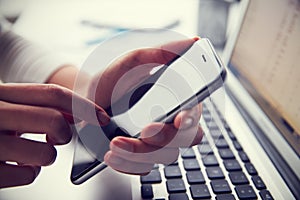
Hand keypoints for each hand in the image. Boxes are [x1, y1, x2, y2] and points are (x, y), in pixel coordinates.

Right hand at [0, 83, 109, 187]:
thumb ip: (37, 105)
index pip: (52, 94)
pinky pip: (28, 175)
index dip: (83, 106)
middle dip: (64, 133)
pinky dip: (28, 172)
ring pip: (45, 154)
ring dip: (45, 155)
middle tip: (56, 136)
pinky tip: (13, 165)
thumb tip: (76, 113)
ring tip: (26, 151)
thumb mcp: (6, 104)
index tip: (102, 117)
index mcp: (0, 93)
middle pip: (53, 121)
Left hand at [88, 37, 202, 173]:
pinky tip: (112, 155)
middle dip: (162, 140)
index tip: (178, 120)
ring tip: (114, 143)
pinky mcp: (142, 156)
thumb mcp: (132, 62)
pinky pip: (144, 168)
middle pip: (183, 141)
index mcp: (175, 101)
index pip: (195, 114)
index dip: (191, 119)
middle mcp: (170, 123)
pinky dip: (127, 164)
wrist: (87, 100)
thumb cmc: (113, 80)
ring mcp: (156, 142)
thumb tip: (192, 42)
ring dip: (140, 154)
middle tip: (142, 131)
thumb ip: (159, 53)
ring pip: (164, 158)